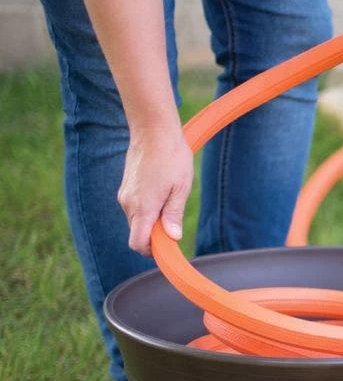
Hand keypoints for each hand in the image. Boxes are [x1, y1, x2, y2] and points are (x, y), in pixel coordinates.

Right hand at [117, 125, 193, 255]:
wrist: (153, 130)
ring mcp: (124, 196)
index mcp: (143, 207)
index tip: (168, 247)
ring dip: (152, 221)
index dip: (153, 251)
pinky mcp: (125, 188)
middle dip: (155, 235)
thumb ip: (174, 215)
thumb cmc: (172, 157)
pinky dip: (147, 209)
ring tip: (169, 200)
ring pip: (137, 221)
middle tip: (174, 221)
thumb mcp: (180, 188)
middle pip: (138, 234)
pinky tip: (161, 193)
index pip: (138, 243)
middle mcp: (128, 204)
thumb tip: (172, 238)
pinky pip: (135, 208)